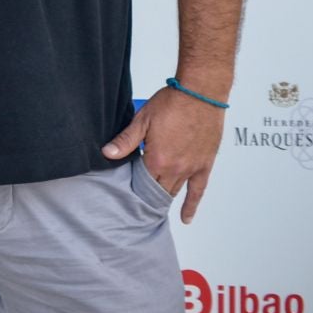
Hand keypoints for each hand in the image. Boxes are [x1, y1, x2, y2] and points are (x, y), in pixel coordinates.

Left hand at [102, 87, 225, 221]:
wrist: (201, 94)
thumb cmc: (172, 102)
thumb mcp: (142, 119)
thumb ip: (125, 140)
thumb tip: (107, 154)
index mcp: (157, 159)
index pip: (140, 182)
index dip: (132, 186)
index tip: (124, 191)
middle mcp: (175, 168)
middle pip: (157, 190)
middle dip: (146, 197)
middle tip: (135, 204)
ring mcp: (191, 168)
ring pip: (174, 191)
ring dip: (163, 200)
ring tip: (152, 211)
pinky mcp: (205, 165)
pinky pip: (199, 190)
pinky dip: (192, 205)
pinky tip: (186, 218)